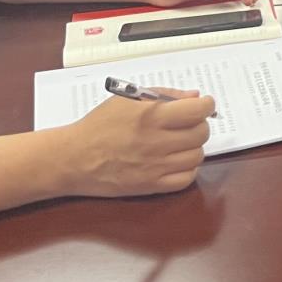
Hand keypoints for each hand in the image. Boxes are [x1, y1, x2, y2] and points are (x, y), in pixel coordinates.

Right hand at [60, 90, 213, 196]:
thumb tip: (196, 97)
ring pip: (197, 156)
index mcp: (151, 116)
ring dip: (194, 146)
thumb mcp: (128, 99)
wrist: (74, 158)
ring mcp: (155, 167)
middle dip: (199, 124)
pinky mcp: (152, 186)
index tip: (203, 104)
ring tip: (180, 141)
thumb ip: (165, 95)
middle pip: (201, 133)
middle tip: (187, 123)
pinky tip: (177, 160)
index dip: (206, 105)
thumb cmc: (100, 124)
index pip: (198, 110)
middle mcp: (157, 142)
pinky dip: (188, 168)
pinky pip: (187, 179)